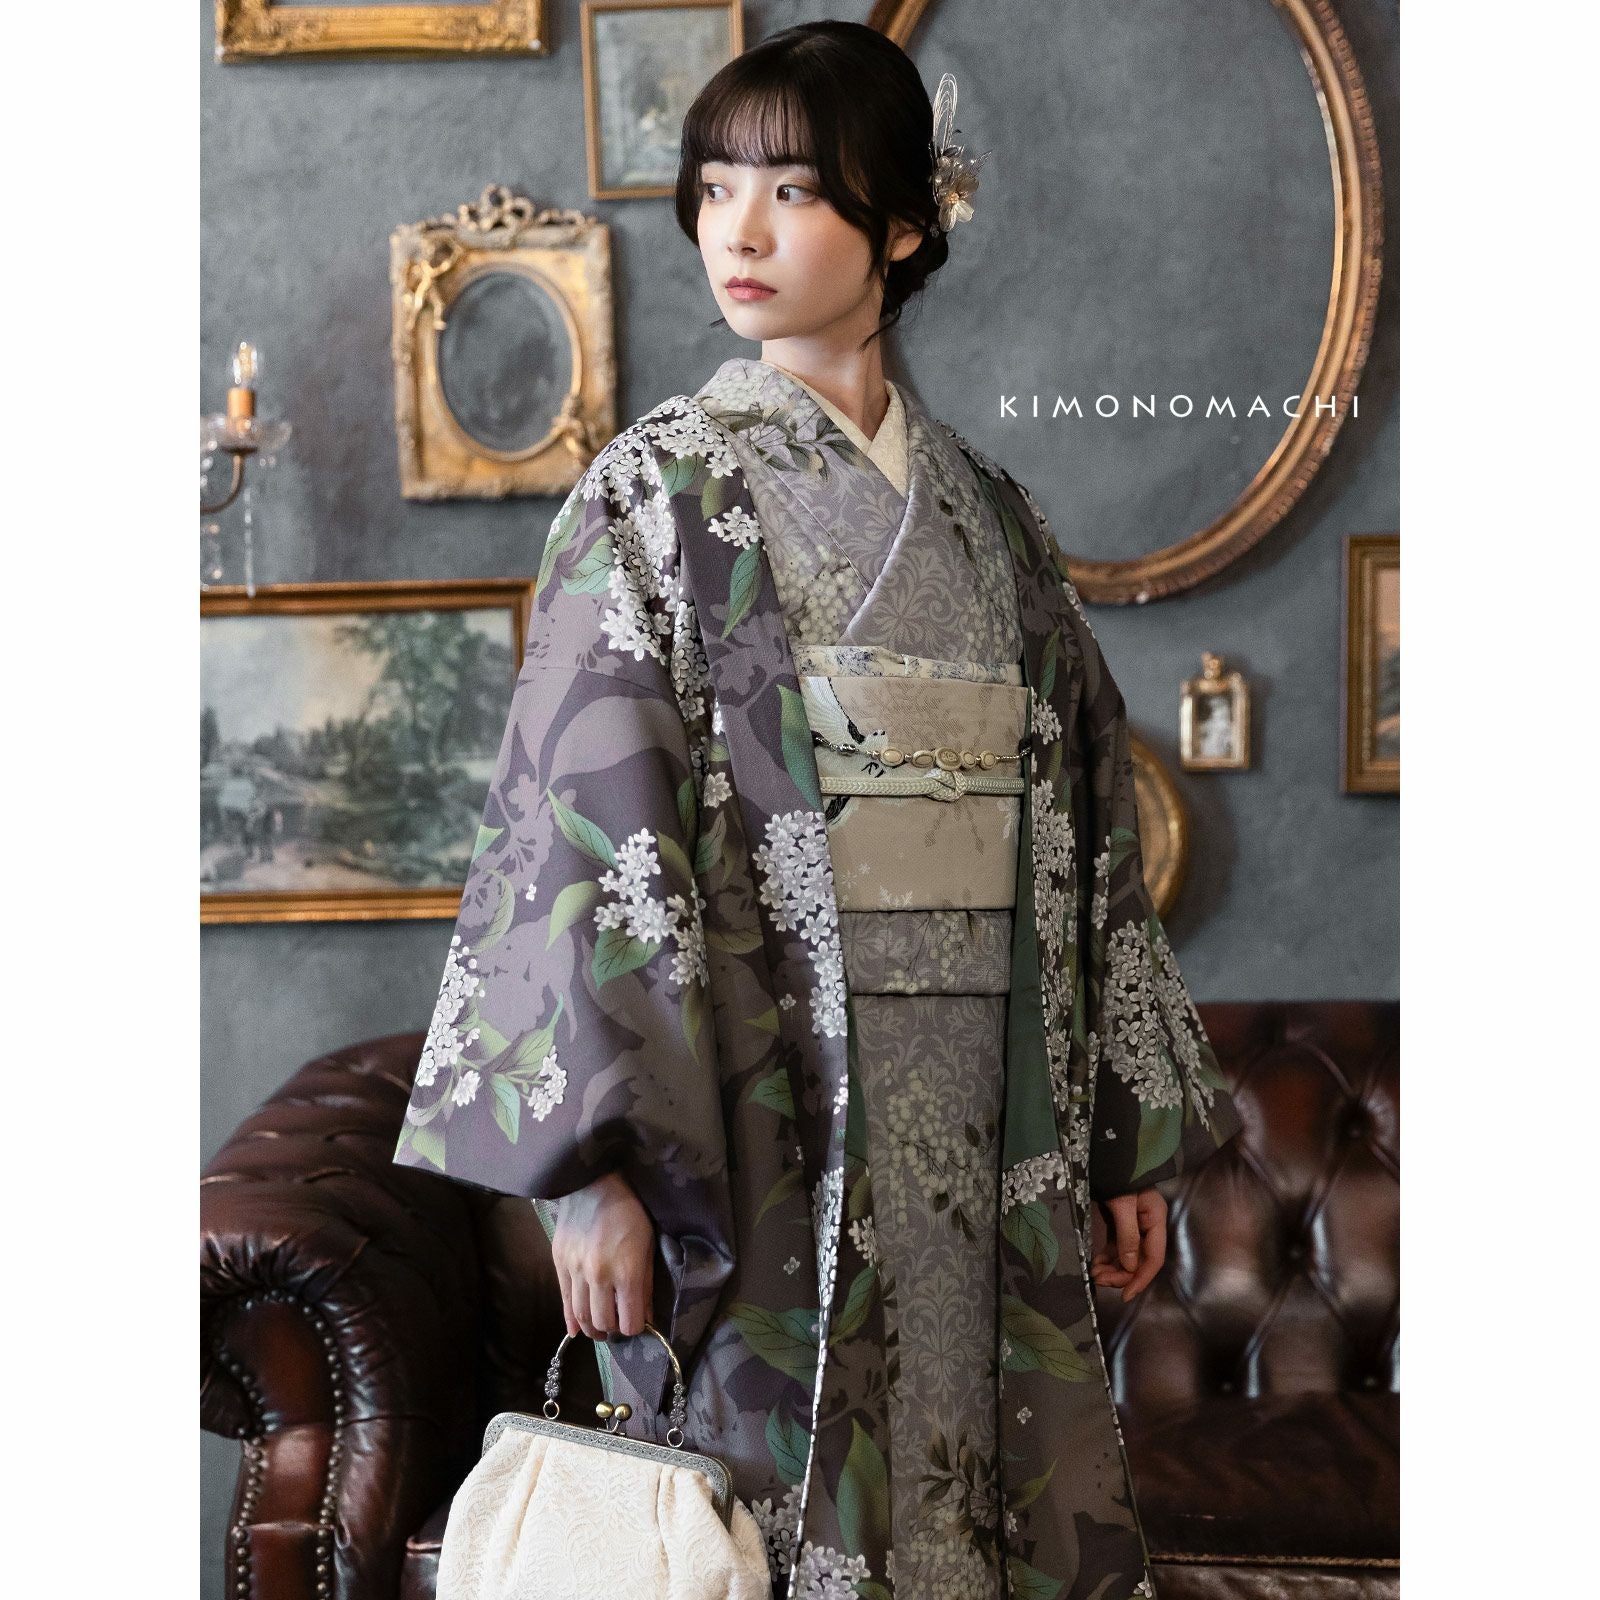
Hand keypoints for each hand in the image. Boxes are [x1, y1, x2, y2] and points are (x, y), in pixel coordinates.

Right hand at [549, 1171, 655, 1340]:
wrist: (595, 1184)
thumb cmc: (630, 1212)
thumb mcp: (648, 1246)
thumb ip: (646, 1285)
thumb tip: (645, 1318)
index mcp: (627, 1272)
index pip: (629, 1322)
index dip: (635, 1328)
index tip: (637, 1323)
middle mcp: (599, 1276)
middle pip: (603, 1323)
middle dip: (613, 1331)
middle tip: (618, 1326)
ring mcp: (576, 1271)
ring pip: (581, 1317)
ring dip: (592, 1329)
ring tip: (600, 1329)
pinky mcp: (559, 1264)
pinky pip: (564, 1301)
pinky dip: (570, 1320)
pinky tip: (576, 1330)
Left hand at [1090, 1186, 1167, 1301]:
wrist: (1107, 1155)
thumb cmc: (1118, 1176)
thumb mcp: (1123, 1204)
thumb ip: (1127, 1235)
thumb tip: (1130, 1266)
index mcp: (1156, 1220)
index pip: (1154, 1258)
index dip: (1141, 1278)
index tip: (1125, 1294)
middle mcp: (1148, 1226)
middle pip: (1140, 1260)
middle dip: (1121, 1274)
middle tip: (1100, 1280)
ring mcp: (1135, 1225)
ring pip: (1127, 1256)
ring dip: (1113, 1268)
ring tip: (1095, 1273)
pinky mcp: (1121, 1223)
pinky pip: (1117, 1247)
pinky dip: (1108, 1258)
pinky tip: (1096, 1264)